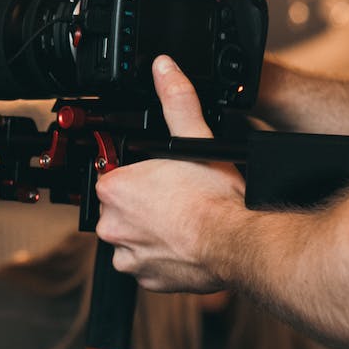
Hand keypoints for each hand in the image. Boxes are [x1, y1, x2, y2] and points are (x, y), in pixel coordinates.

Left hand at [93, 54, 245, 292]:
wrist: (237, 243)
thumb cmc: (215, 198)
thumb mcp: (195, 139)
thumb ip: (176, 101)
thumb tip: (164, 68)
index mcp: (115, 189)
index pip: (117, 177)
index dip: (142, 175)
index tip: (164, 179)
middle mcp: (112, 225)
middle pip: (123, 209)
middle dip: (146, 205)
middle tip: (177, 200)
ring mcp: (127, 256)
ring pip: (134, 238)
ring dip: (153, 232)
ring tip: (184, 223)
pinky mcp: (146, 280)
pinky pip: (148, 265)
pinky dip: (163, 257)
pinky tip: (185, 245)